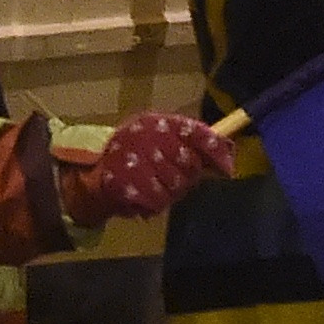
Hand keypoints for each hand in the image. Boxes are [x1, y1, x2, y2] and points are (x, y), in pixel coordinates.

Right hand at [58, 109, 231, 227]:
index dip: (216, 152)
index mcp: (158, 123)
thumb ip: (192, 140)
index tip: (227, 169)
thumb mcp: (161, 135)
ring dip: (172, 189)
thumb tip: (228, 151)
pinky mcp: (129, 186)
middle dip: (188, 175)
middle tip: (174, 174)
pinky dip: (155, 201)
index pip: (198, 134)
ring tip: (156, 182)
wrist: (95, 169)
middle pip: (190, 166)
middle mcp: (149, 139)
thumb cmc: (134, 151)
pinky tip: (145, 192)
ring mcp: (138, 163)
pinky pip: (159, 201)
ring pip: (177, 186)